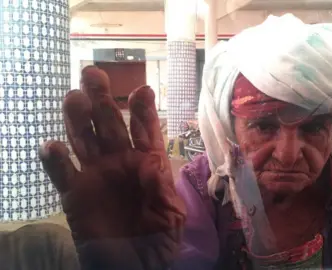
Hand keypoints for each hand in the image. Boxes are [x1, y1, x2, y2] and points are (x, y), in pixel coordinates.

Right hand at [39, 66, 185, 269]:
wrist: (133, 268)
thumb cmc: (158, 241)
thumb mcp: (171, 216)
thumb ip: (162, 189)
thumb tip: (152, 163)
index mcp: (148, 163)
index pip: (145, 130)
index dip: (142, 111)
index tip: (142, 90)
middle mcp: (120, 161)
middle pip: (109, 124)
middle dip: (103, 100)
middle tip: (94, 74)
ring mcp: (95, 175)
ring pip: (83, 140)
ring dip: (77, 119)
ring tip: (74, 97)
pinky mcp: (74, 195)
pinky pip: (61, 174)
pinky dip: (55, 160)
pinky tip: (52, 146)